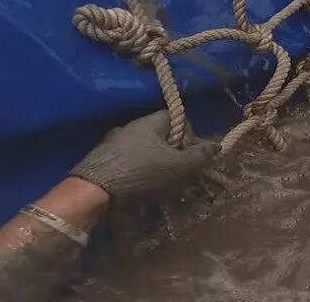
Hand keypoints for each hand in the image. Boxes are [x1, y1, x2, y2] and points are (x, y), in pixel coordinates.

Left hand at [69, 111, 216, 198]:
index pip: (176, 117)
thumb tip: (217, 145)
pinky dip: (135, 173)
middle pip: (159, 136)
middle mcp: (129, 127)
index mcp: (149, 122)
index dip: (188, 135)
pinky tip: (137, 189)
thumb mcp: (179, 166)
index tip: (189, 155)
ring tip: (158, 186)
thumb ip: (200, 155)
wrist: (93, 191)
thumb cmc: (142, 173)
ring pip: (142, 151)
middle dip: (172, 154)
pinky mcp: (100, 161)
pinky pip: (126, 162)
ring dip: (153, 165)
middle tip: (177, 174)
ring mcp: (111, 144)